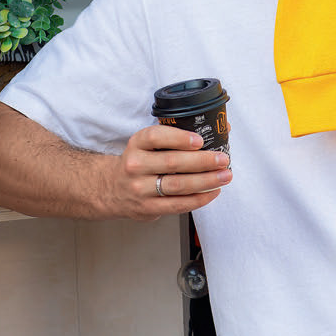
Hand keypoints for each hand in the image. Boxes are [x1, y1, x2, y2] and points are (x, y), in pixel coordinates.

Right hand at [107, 123, 231, 219]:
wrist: (112, 189)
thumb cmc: (140, 162)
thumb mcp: (147, 144)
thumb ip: (177, 136)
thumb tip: (222, 128)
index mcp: (137, 144)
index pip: (156, 137)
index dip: (179, 138)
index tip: (199, 140)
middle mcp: (136, 165)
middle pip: (172, 162)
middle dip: (202, 161)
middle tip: (222, 159)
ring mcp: (140, 188)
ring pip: (178, 185)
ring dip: (206, 181)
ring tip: (224, 176)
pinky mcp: (148, 208)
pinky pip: (177, 205)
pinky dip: (198, 199)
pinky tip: (212, 192)